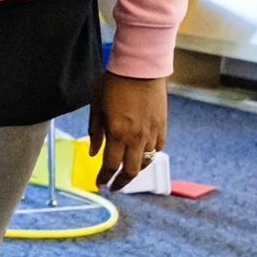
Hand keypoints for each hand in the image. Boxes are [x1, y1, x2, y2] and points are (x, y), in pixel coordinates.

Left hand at [88, 72, 166, 189]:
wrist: (140, 69)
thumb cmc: (113, 85)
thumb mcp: (96, 109)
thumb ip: (95, 133)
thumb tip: (93, 154)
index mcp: (118, 134)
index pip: (110, 165)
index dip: (104, 178)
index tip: (99, 184)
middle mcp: (137, 138)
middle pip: (131, 171)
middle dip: (121, 182)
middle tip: (114, 187)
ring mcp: (152, 133)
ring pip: (146, 162)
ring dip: (136, 170)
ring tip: (126, 173)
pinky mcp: (162, 126)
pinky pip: (158, 149)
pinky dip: (149, 156)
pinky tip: (142, 157)